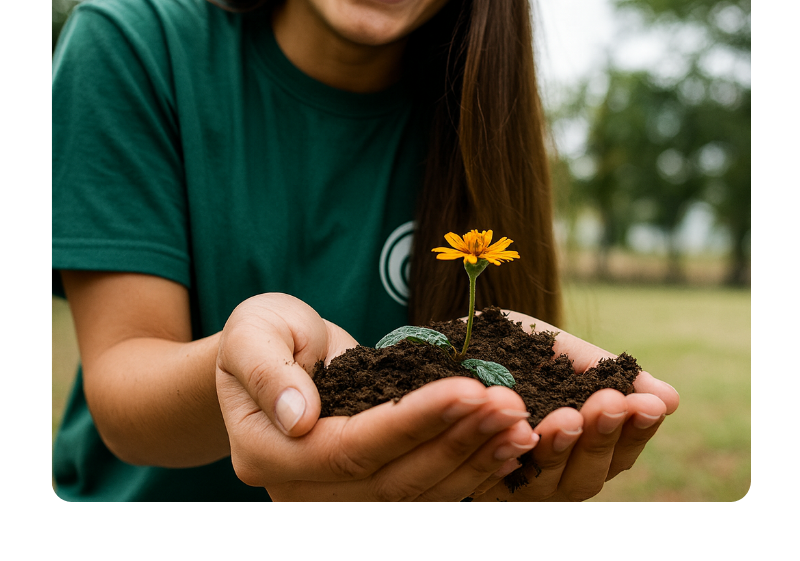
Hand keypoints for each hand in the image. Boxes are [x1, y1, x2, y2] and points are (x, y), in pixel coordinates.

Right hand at [216, 294, 539, 500]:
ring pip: (415, 492)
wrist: (273, 353)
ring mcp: (336, 495)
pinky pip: (422, 485)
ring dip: (473, 460)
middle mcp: (303, 489)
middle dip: (457, 442)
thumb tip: (297, 416)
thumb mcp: (252, 335)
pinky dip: (467, 467)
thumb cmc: (260, 334)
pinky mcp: (368, 485)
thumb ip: (268, 373)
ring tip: (521, 426)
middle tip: (512, 407)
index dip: (413, 422)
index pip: (351, 448)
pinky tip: (507, 445)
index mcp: (268, 454)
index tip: (468, 390)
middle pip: (392, 480)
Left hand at [469, 311, 679, 500]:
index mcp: (574, 444)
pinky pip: (490, 475)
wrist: (437, 337)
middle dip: (600, 440)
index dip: (636, 432)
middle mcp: (544, 472)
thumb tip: (671, 398)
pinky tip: (517, 427)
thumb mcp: (556, 349)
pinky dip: (505, 454)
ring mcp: (506, 480)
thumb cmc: (505, 345)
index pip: (616, 453)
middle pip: (585, 480)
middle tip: (610, 405)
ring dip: (558, 450)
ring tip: (567, 417)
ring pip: (544, 486)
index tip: (650, 404)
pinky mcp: (467, 477)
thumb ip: (602, 373)